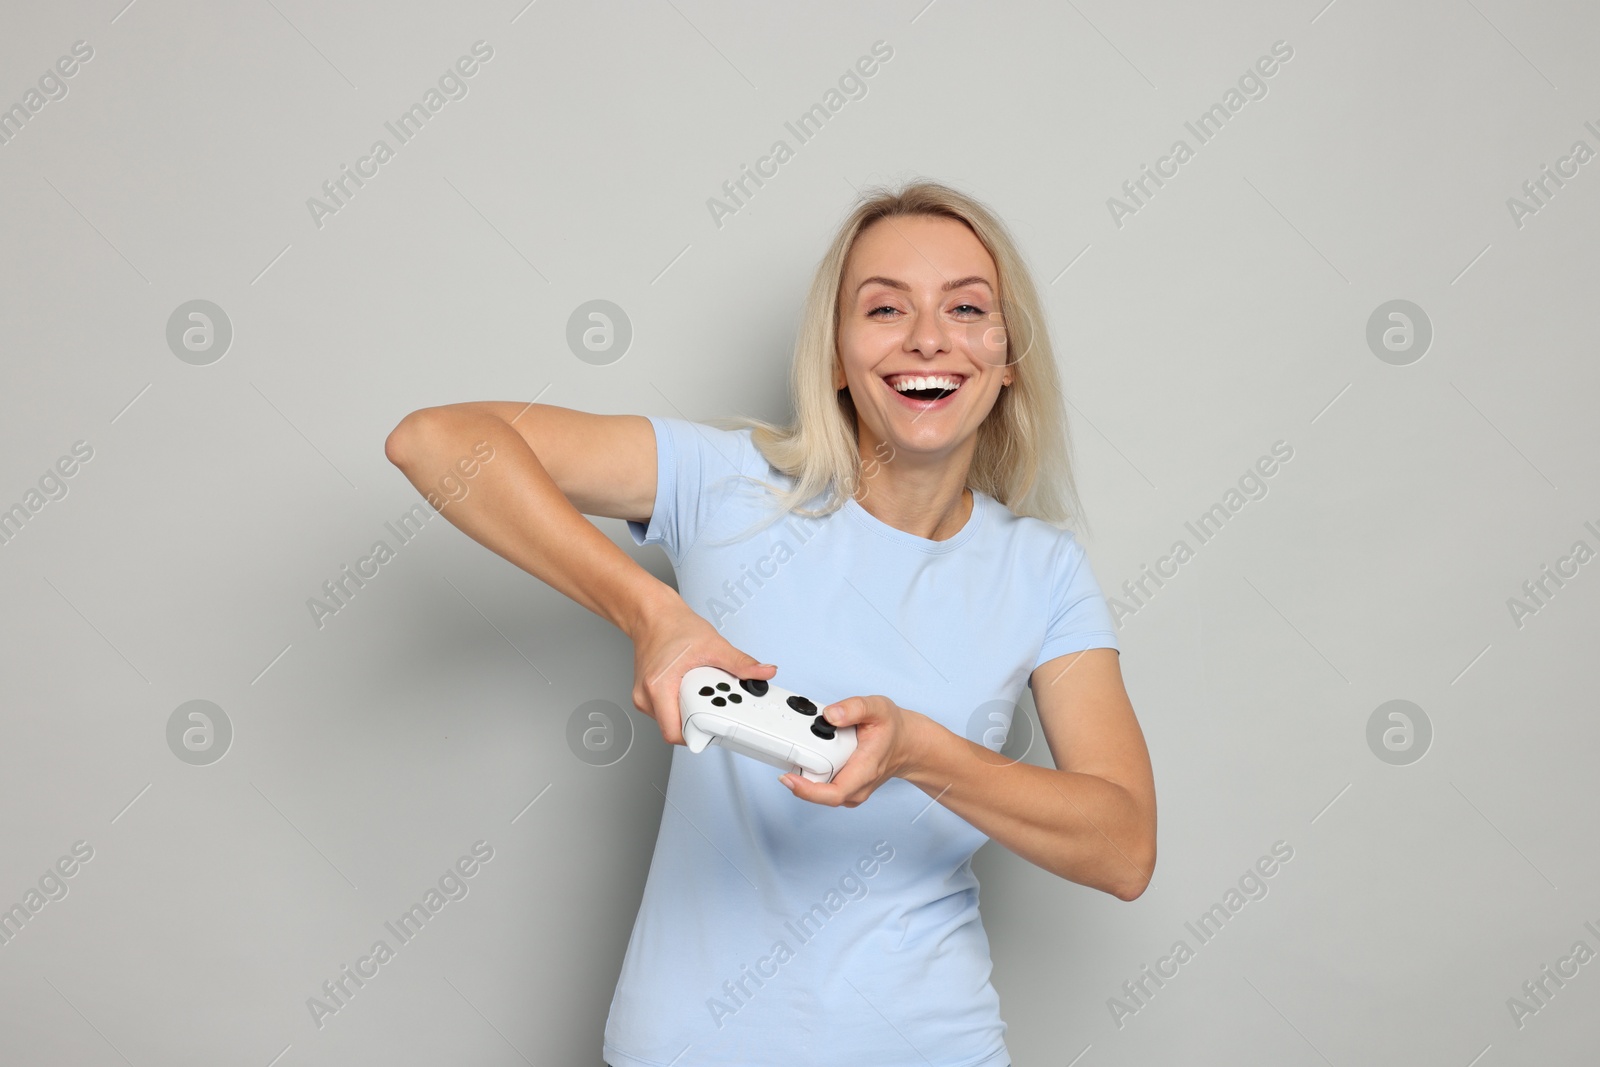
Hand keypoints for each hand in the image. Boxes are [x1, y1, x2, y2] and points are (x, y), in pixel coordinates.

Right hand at [629, 594, 775, 746]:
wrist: (654, 615)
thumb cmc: (673, 627)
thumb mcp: (713, 644)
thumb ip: (741, 663)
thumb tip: (764, 672)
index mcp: (658, 687)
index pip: (675, 732)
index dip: (699, 733)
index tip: (718, 725)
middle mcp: (646, 696)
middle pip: (676, 728)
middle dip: (700, 720)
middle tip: (718, 703)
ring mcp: (644, 698)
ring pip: (672, 721)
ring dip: (692, 712)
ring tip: (705, 691)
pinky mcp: (648, 696)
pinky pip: (669, 712)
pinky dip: (685, 704)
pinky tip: (693, 689)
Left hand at [780, 695, 926, 806]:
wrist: (906, 744)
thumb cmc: (892, 729)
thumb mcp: (878, 708)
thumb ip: (855, 708)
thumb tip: (830, 715)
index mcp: (865, 770)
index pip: (834, 793)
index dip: (807, 790)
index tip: (788, 778)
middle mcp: (857, 786)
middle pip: (820, 793)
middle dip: (799, 774)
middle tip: (789, 750)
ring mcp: (851, 791)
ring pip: (820, 792)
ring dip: (804, 775)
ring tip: (798, 749)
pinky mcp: (845, 788)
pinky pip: (822, 787)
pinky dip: (810, 775)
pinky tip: (806, 757)